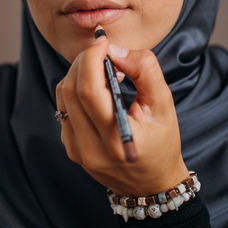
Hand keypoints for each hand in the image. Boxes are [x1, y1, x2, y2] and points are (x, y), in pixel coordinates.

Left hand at [56, 34, 187, 195]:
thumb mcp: (164, 105)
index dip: (91, 58)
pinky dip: (76, 90)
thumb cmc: (162, 143)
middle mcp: (91, 148)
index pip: (89, 89)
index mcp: (117, 138)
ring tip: (103, 71)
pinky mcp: (71, 149)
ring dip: (79, 74)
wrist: (152, 184)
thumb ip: (145, 71)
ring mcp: (77, 150)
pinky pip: (64, 108)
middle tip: (103, 52)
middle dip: (84, 61)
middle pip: (71, 89)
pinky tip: (97, 90)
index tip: (103, 42)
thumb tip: (116, 51)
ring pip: (63, 97)